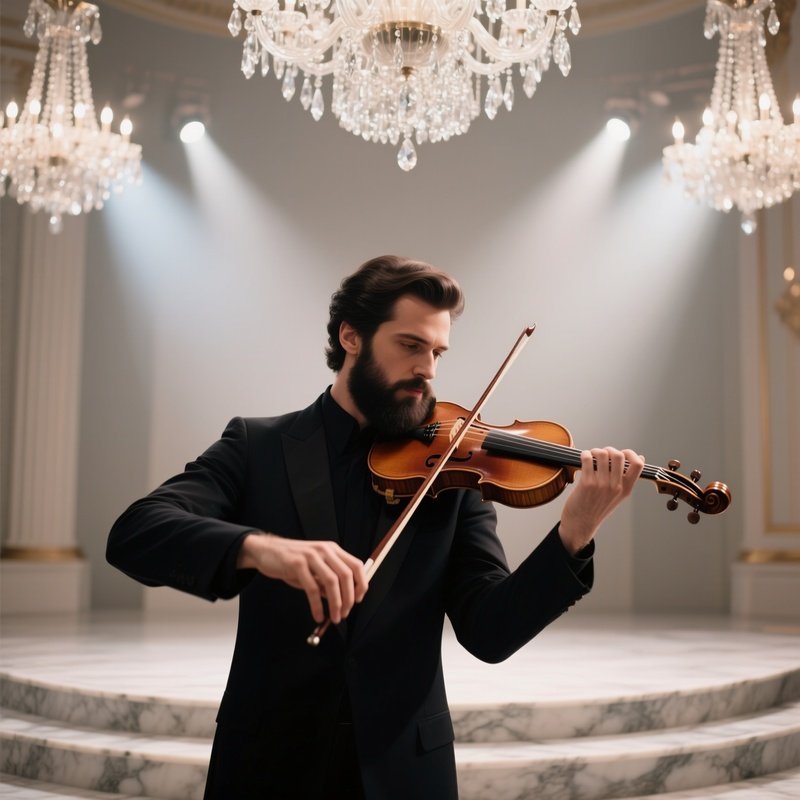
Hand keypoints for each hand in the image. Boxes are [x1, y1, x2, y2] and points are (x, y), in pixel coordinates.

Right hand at [237, 533, 368, 623]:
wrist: (267, 551)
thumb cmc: (292, 563)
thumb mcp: (314, 569)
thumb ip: (328, 582)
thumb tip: (342, 601)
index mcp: (332, 550)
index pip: (356, 565)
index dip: (361, 584)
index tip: (358, 600)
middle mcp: (324, 550)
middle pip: (346, 575)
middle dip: (348, 598)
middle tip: (345, 614)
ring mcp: (311, 555)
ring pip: (331, 582)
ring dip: (336, 603)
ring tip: (335, 618)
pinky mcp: (297, 563)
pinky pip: (312, 588)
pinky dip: (317, 605)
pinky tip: (318, 615)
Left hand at [559, 448, 644, 554]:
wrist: (581, 524)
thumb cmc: (598, 508)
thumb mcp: (619, 496)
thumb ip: (627, 478)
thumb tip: (640, 457)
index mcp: (626, 489)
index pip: (638, 465)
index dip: (631, 453)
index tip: (623, 453)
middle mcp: (615, 487)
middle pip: (619, 455)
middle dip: (609, 449)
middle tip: (602, 454)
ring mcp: (601, 485)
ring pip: (602, 454)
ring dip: (595, 451)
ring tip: (591, 455)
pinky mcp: (586, 483)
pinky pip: (587, 459)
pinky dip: (585, 454)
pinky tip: (583, 459)